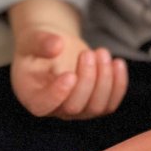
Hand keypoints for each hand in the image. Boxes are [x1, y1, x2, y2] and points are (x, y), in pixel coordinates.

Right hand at [11, 29, 127, 118]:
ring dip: (104, 79)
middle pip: (74, 107)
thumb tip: (57, 45)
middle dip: (86, 79)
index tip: (70, 75)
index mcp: (32, 96)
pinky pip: (111, 103)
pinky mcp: (95, 105)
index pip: (44, 106)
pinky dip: (118, 84)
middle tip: (87, 53)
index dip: (57, 94)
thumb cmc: (38, 47)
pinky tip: (117, 62)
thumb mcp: (32, 40)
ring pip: (96, 107)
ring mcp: (77, 111)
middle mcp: (55, 109)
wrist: (54, 50)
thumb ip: (40, 42)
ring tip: (101, 52)